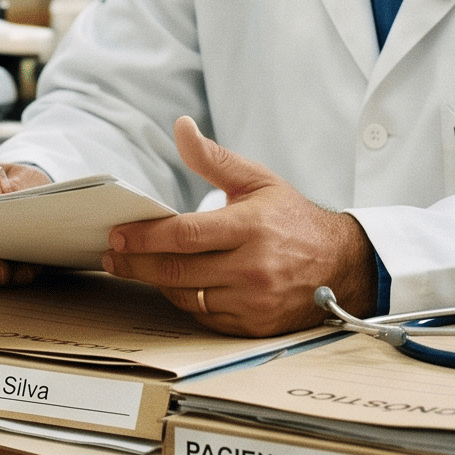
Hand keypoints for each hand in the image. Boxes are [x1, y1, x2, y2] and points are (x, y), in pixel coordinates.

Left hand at [101, 116, 374, 335]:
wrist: (341, 264)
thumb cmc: (292, 218)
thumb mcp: (257, 180)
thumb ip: (214, 158)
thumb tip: (181, 128)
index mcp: (251, 227)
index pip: (186, 235)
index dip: (145, 237)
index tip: (118, 235)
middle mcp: (253, 268)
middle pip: (178, 271)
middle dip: (137, 264)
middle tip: (113, 256)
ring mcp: (255, 301)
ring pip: (187, 296)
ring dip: (157, 283)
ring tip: (137, 267)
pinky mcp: (255, 326)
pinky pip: (205, 316)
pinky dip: (185, 300)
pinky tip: (174, 284)